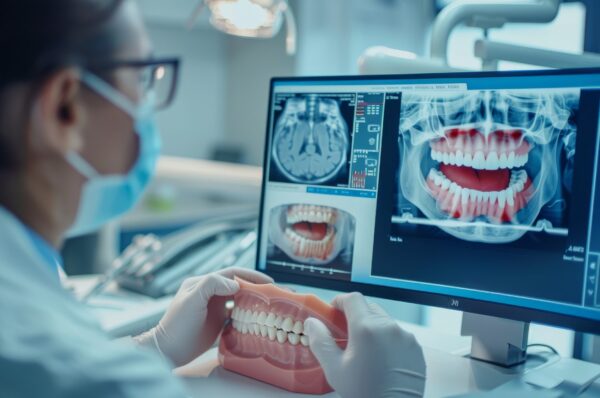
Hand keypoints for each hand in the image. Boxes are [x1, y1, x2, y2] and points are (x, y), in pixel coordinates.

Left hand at [136, 267, 272, 366]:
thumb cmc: (177, 324)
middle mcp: (210, 293)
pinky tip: (257, 319)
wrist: (169, 350)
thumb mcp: (192, 299)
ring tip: (268, 305)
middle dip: (255, 287)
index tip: (267, 281)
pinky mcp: (217, 322)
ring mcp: (214, 308)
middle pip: (237, 285)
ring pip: (238, 300)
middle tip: (272, 292)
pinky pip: (236, 315)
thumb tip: (235, 284)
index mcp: (203, 283)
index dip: (250, 275)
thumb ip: (212, 284)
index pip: (231, 274)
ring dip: (252, 301)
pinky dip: (247, 315)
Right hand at [304, 292, 425, 397]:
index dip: (340, 300)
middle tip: (345, 332)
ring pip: (385, 321)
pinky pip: (398, 335)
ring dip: (373, 327)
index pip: (353, 299)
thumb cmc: (364, 392)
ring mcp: (406, 337)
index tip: (333, 310)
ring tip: (365, 349)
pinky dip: (388, 340)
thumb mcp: (334, 369)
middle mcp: (389, 327)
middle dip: (356, 315)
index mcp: (366, 328)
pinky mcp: (416, 348)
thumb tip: (312, 322)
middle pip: (369, 308)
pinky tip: (381, 358)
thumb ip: (321, 341)